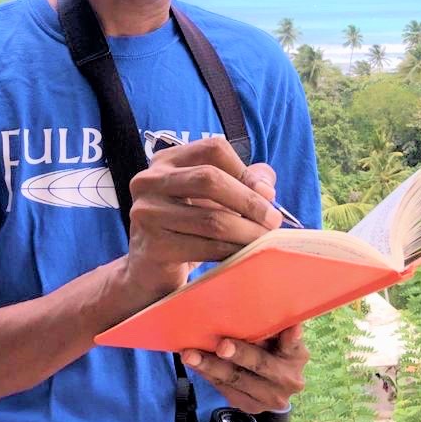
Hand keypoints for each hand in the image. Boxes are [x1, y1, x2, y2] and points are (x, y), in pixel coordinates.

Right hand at [123, 137, 282, 299]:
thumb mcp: (212, 199)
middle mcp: (150, 180)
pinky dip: (232, 252)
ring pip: (211, 218)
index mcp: (166, 161)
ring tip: (265, 241)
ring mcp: (147, 213)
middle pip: (210, 179)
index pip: (213, 149)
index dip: (244, 170)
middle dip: (250, 201)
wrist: (149, 271)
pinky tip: (244, 256)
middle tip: (273, 221)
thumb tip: (266, 188)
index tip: (266, 194)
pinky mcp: (153, 246)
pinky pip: (205, 247)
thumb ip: (242, 182)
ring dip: (247, 232)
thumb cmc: (185, 229)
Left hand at [181, 324, 308, 413]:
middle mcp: (288, 380)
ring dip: (210, 366)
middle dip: (238, 354)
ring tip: (190, 354)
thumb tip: (264, 304)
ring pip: (236, 380)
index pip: (291, 344)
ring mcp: (270, 398)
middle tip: (220, 345)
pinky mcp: (251, 406)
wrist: (273, 382)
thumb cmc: (272, 345)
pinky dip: (207, 375)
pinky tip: (194, 364)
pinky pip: (225, 389)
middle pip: (259, 364)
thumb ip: (273, 323)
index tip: (280, 329)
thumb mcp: (279, 333)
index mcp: (297, 355)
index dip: (288, 337)